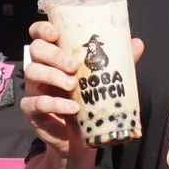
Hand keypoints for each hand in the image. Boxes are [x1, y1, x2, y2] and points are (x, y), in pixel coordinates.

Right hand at [19, 20, 141, 151]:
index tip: (55, 33)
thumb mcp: (103, 80)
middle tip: (74, 66)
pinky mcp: (31, 110)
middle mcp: (41, 68)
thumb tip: (138, 43)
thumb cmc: (88, 103)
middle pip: (36, 49)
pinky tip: (72, 108)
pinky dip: (54, 104)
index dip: (42, 29)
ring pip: (32, 71)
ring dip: (53, 75)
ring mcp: (34, 88)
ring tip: (73, 85)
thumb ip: (117, 62)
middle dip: (54, 54)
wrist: (79, 139)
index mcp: (55, 56)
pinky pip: (35, 102)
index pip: (39, 34)